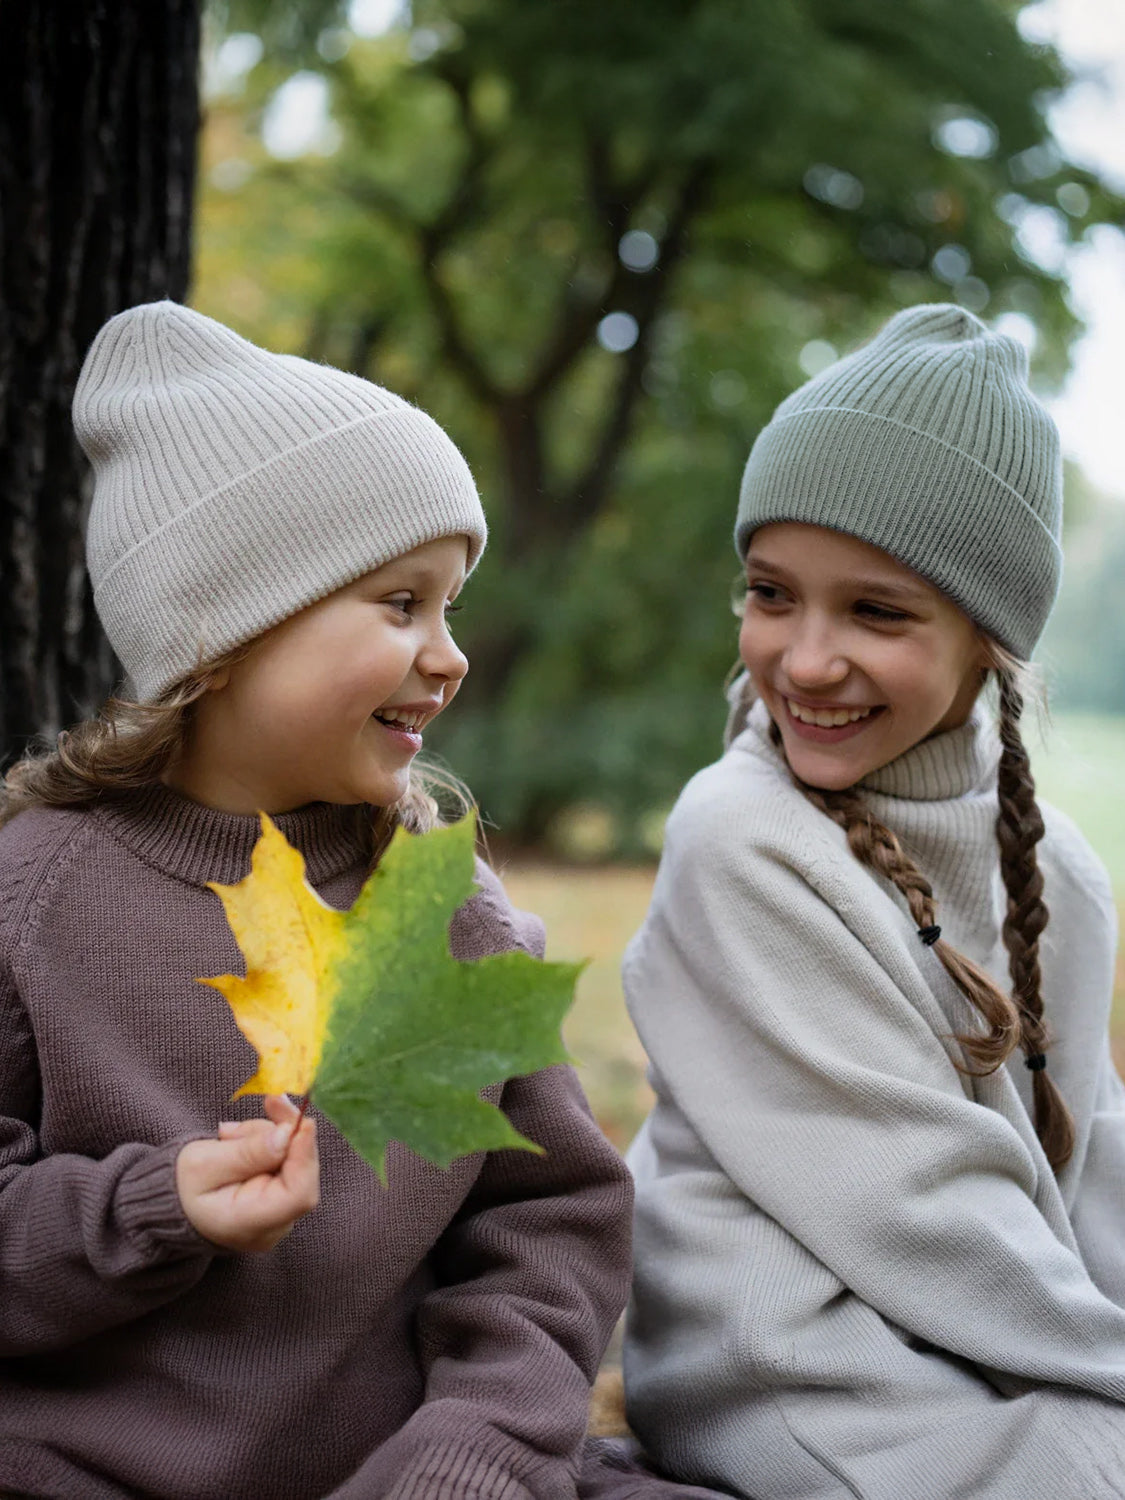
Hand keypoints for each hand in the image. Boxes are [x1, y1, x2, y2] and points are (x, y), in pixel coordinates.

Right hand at [176, 1094, 319, 1251]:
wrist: (174, 1200)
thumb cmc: (182, 1186)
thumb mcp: (203, 1163)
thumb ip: (246, 1152)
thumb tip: (286, 1135)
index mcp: (249, 1223)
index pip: (298, 1195)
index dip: (305, 1155)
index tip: (300, 1120)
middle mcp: (273, 1225)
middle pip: (301, 1172)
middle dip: (286, 1133)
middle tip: (271, 1101)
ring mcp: (280, 1214)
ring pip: (295, 1161)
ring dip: (270, 1136)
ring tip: (230, 1136)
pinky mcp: (281, 1197)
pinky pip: (288, 1162)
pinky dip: (270, 1142)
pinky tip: (241, 1140)